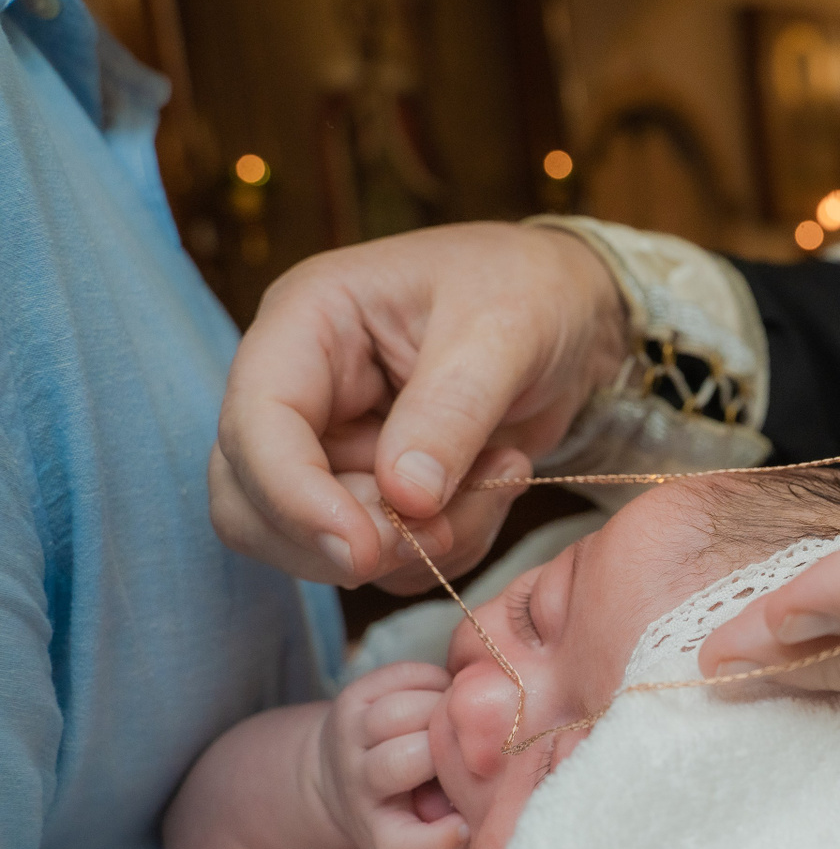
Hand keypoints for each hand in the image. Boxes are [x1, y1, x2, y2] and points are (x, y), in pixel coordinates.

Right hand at [211, 222, 626, 590]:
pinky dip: (449, 546)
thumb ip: (452, 411)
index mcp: (307, 323)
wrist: (574, 314)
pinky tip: (499, 484)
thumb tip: (404, 499)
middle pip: (258, 503)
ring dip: (421, 542)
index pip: (256, 424)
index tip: (362, 550)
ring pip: (325, 544)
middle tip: (449, 526)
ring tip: (503, 472)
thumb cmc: (530, 290)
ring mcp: (334, 447)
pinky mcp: (376, 490)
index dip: (293, 498)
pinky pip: (388, 558)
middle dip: (355, 536)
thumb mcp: (504, 332)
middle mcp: (303, 391)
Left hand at [314, 662, 466, 848]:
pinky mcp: (357, 693)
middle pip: (401, 762)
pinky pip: (405, 677)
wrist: (338, 770)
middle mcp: (356, 780)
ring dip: (444, 712)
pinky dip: (436, 682)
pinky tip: (448, 698)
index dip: (434, 840)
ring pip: (402, 712)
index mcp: (374, 828)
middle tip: (476, 755)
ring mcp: (352, 732)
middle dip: (447, 756)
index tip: (463, 828)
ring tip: (465, 723)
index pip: (399, 844)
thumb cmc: (396, 813)